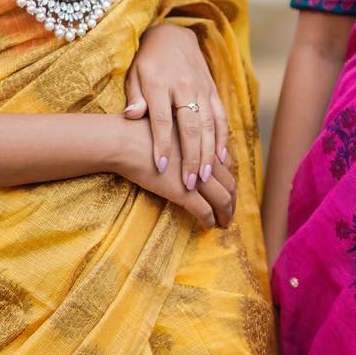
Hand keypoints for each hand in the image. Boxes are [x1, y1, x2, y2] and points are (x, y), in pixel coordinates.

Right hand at [110, 115, 234, 229]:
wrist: (123, 141)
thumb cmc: (136, 132)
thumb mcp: (166, 128)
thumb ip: (179, 138)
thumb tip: (178, 146)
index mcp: (201, 143)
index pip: (225, 164)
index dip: (228, 179)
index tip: (226, 188)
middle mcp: (204, 159)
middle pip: (229, 183)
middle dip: (232, 198)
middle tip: (230, 211)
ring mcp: (196, 176)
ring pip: (223, 199)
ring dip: (226, 213)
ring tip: (224, 223)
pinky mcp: (184, 192)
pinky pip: (204, 210)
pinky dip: (209, 220)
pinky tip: (208, 226)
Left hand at [123, 22, 230, 193]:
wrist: (173, 35)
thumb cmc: (147, 62)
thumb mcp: (133, 75)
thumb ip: (134, 97)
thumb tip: (131, 116)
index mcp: (159, 83)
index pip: (161, 119)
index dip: (162, 144)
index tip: (161, 166)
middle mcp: (184, 86)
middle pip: (190, 126)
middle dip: (192, 157)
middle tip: (191, 183)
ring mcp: (202, 88)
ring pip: (209, 125)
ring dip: (209, 153)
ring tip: (207, 177)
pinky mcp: (213, 90)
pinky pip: (221, 117)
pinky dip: (223, 139)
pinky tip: (222, 158)